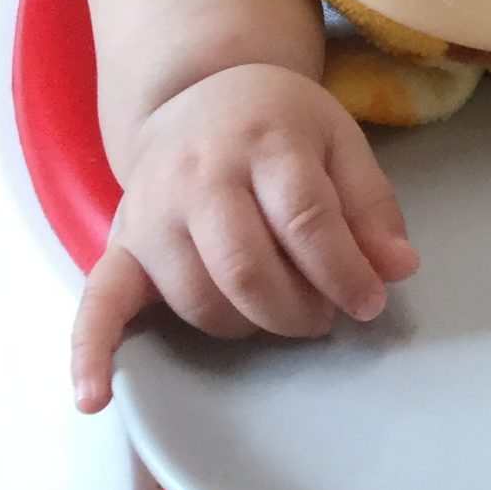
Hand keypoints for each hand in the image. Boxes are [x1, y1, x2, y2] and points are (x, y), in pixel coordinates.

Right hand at [70, 62, 419, 411]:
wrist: (200, 91)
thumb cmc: (279, 125)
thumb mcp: (339, 141)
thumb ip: (370, 205)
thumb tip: (399, 268)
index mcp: (265, 138)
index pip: (306, 220)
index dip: (344, 273)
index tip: (370, 302)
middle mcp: (201, 173)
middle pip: (247, 268)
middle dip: (296, 310)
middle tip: (322, 316)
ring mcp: (152, 209)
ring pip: (196, 299)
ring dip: (245, 327)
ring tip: (277, 315)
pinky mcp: (120, 241)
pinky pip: (96, 302)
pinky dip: (92, 353)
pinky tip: (95, 398)